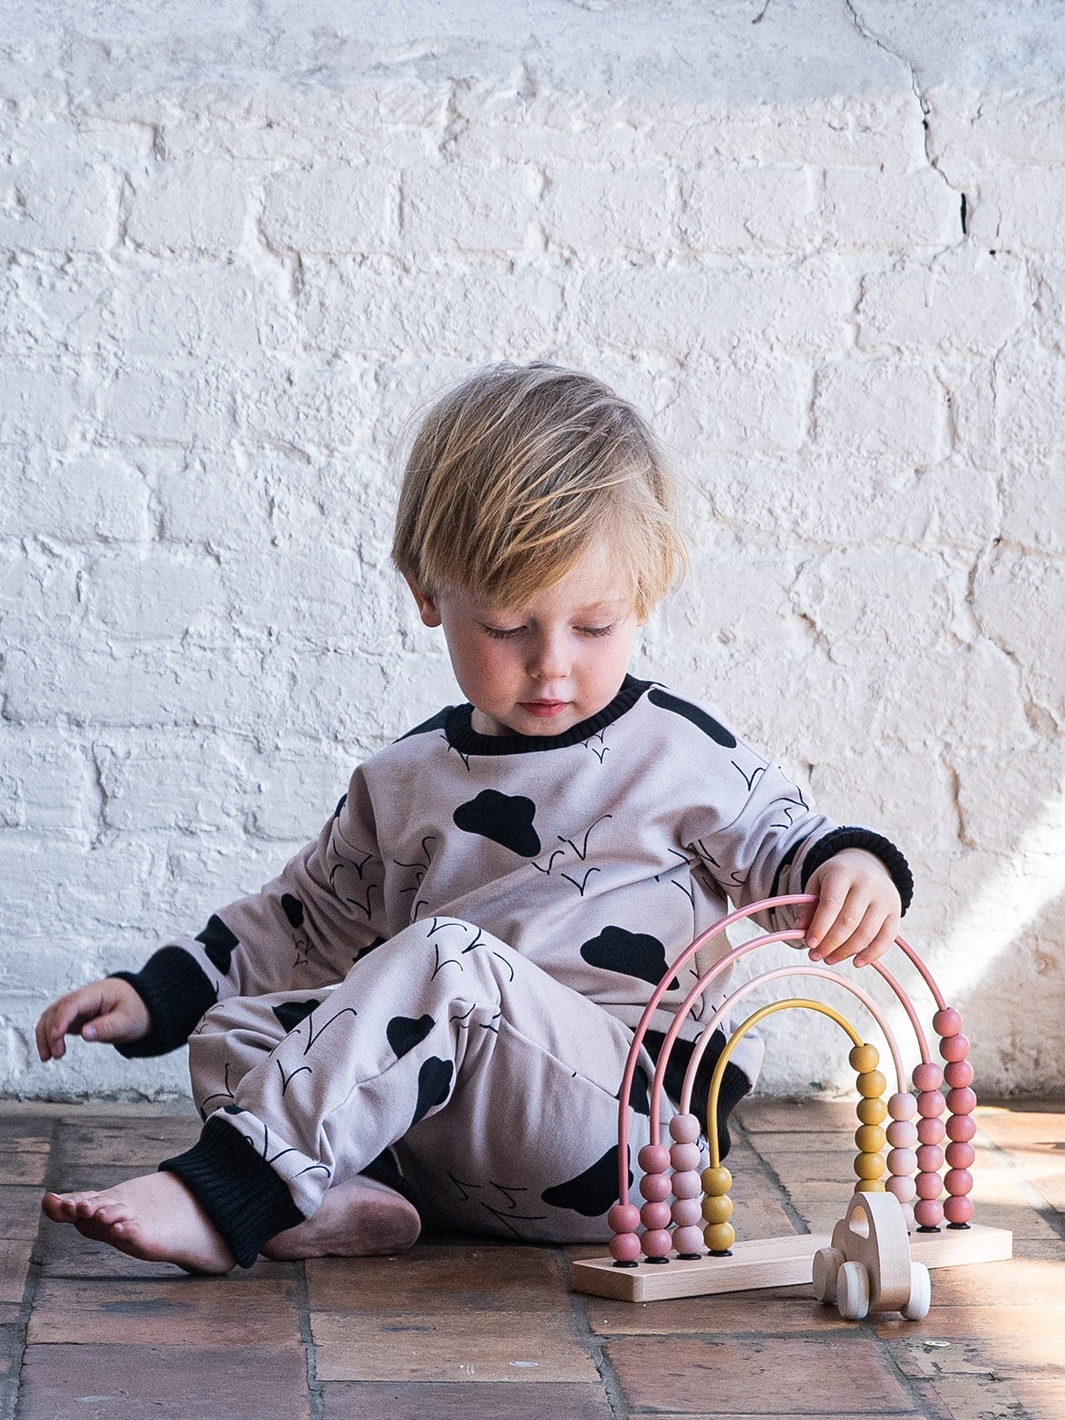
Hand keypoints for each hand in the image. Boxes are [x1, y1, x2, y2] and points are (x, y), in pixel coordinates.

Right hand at [36, 978, 150, 1061]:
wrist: (143, 1006)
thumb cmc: (136, 1010)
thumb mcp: (127, 1021)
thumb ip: (107, 1027)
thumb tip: (84, 1034)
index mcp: (96, 993)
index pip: (72, 1003)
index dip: (61, 1019)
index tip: (55, 1036)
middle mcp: (82, 997)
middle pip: (57, 1010)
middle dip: (51, 1032)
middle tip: (57, 1054)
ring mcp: (76, 1007)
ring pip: (51, 1017)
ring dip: (45, 1035)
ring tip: (48, 1057)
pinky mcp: (74, 1017)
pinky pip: (55, 1024)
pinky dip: (48, 1037)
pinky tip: (49, 1052)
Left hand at [795, 849, 901, 968]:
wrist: (866, 864)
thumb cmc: (837, 878)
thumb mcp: (817, 883)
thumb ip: (808, 906)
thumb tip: (801, 930)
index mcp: (843, 873)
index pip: (831, 904)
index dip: (819, 927)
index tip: (810, 944)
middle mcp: (867, 884)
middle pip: (848, 921)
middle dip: (830, 943)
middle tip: (816, 956)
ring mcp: (884, 898)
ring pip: (866, 933)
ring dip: (846, 951)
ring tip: (830, 958)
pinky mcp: (895, 912)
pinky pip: (887, 938)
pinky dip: (872, 954)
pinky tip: (856, 962)